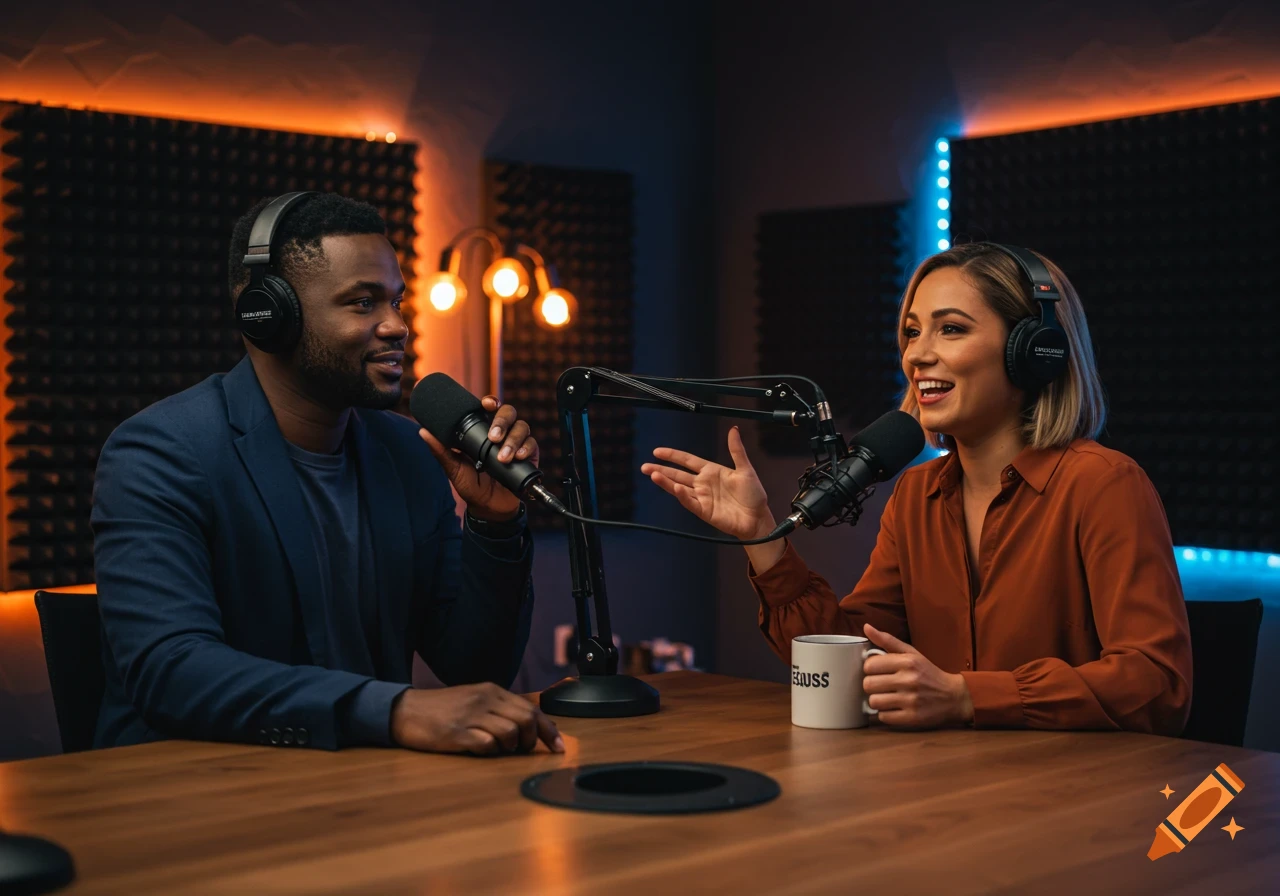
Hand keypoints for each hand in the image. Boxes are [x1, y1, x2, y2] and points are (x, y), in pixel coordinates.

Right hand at [390, 683, 563, 755]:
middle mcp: (485, 700)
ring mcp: (471, 716)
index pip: (531, 709)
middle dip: (533, 740)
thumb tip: (530, 725)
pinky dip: (490, 752)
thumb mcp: (474, 700)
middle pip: (526, 720)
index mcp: (492, 691)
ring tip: (499, 749)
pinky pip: (486, 745)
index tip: (560, 747)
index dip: (549, 730)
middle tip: (525, 750)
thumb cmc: (442, 709)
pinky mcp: (457, 733)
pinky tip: (481, 750)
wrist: (405, 710)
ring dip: (510, 747)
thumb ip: (499, 709)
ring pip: (510, 733)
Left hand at [419, 395, 537, 520]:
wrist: (489, 508)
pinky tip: (518, 457)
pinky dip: (526, 448)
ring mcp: (516, 443)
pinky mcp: (529, 455)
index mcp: (483, 431)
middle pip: (508, 413)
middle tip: (493, 438)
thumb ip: (441, 451)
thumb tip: (423, 431)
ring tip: (503, 457)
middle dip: (502, 422)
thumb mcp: (454, 468)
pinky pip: (532, 443)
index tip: (487, 405)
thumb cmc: (471, 485)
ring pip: (521, 426)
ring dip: (513, 440)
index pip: (489, 409)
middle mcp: (501, 433)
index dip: (490, 402)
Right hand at [640, 426, 774, 539]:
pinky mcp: (704, 511)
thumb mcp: (745, 469)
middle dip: (661, 470)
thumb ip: (736, 450)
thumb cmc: (753, 494)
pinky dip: (682, 495)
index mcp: (711, 471)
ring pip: (679, 487)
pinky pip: (690, 502)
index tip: (657, 452)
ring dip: (665, 481)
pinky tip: (674, 488)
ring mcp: (702, 498)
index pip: (687, 461)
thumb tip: (733, 429)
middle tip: (645, 466)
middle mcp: (703, 484)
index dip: (672, 456)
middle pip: (677, 474)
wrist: (758, 518)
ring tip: (652, 474)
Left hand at [862, 624, 973, 727]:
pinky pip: (883, 717)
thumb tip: (866, 627)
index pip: (869, 665)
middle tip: (881, 685)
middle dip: (871, 685)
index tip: (878, 671)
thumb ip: (887, 640)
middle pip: (868, 684)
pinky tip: (894, 708)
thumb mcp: (912, 653)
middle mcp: (909, 680)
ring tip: (886, 697)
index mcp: (908, 662)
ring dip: (877, 701)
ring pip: (873, 702)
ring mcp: (911, 700)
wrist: (954, 697)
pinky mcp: (913, 718)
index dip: (870, 669)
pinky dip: (886, 714)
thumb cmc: (928, 673)